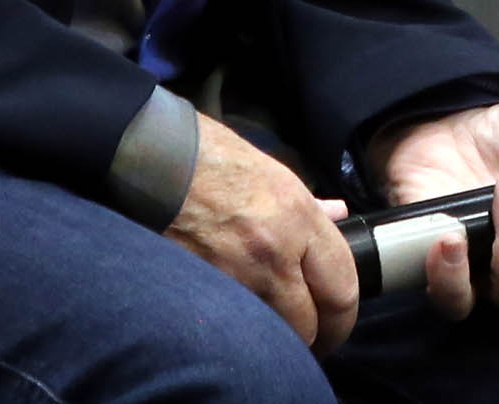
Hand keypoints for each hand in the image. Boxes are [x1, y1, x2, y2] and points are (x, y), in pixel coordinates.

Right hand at [164, 111, 360, 350]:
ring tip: (272, 333)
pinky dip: (238, 332)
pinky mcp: (200, 291)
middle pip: (309, 325)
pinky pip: (231, 327)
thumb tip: (337, 215)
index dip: (343, 319)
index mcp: (298, 218)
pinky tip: (236, 326)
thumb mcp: (274, 173)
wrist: (155, 160)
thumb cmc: (213, 159)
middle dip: (313, 338)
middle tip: (309, 339)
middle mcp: (273, 253)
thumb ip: (310, 206)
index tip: (336, 325)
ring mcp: (234, 276)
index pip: (342, 288)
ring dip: (274, 338)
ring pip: (270, 334)